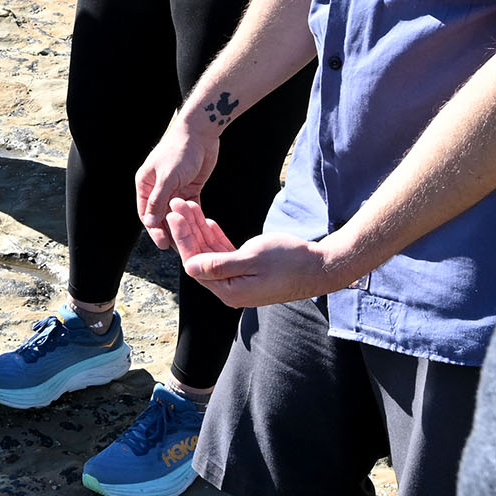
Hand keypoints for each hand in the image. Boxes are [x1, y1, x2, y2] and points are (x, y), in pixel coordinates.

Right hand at [133, 110, 219, 247]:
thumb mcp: (167, 177)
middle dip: (168, 232)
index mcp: (145, 184)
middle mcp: (158, 188)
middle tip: (179, 249)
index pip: (147, 213)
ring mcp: (174, 189)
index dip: (154, 230)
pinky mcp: (190, 187)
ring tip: (190, 243)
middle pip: (161, 216)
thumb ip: (158, 200)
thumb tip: (150, 222)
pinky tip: (199, 230)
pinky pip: (190, 207)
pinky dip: (193, 218)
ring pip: (176, 214)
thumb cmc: (179, 150)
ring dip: (181, 227)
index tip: (163, 243)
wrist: (201, 131)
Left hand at [170, 204, 351, 306]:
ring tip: (188, 207)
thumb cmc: (290, 261)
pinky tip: (207, 222)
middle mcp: (231, 289)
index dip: (183, 238)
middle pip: (200, 257)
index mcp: (229, 291)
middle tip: (177, 204)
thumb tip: (189, 267)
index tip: (174, 215)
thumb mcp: (253, 259)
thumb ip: (219, 264)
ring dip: (199, 230)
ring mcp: (239, 281)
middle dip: (187, 230)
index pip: (196, 263)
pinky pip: (225, 254)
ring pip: (211, 253)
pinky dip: (216, 238)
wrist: (321, 267)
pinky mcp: (248, 272)